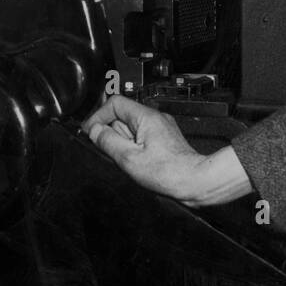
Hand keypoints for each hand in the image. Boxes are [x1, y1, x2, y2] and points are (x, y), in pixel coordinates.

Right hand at [82, 95, 213, 204]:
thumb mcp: (128, 158)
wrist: (194, 182)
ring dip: (124, 143)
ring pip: (130, 129)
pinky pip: (141, 138)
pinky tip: (140, 163)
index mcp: (145, 116)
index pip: (114, 103)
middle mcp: (154, 117)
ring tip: (133, 160)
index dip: (99, 116)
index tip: (91, 132)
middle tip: (116, 153)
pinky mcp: (163, 139)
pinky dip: (134, 148)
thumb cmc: (168, 172)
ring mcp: (160, 128)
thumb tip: (94, 131)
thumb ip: (108, 142)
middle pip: (121, 116)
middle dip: (113, 134)